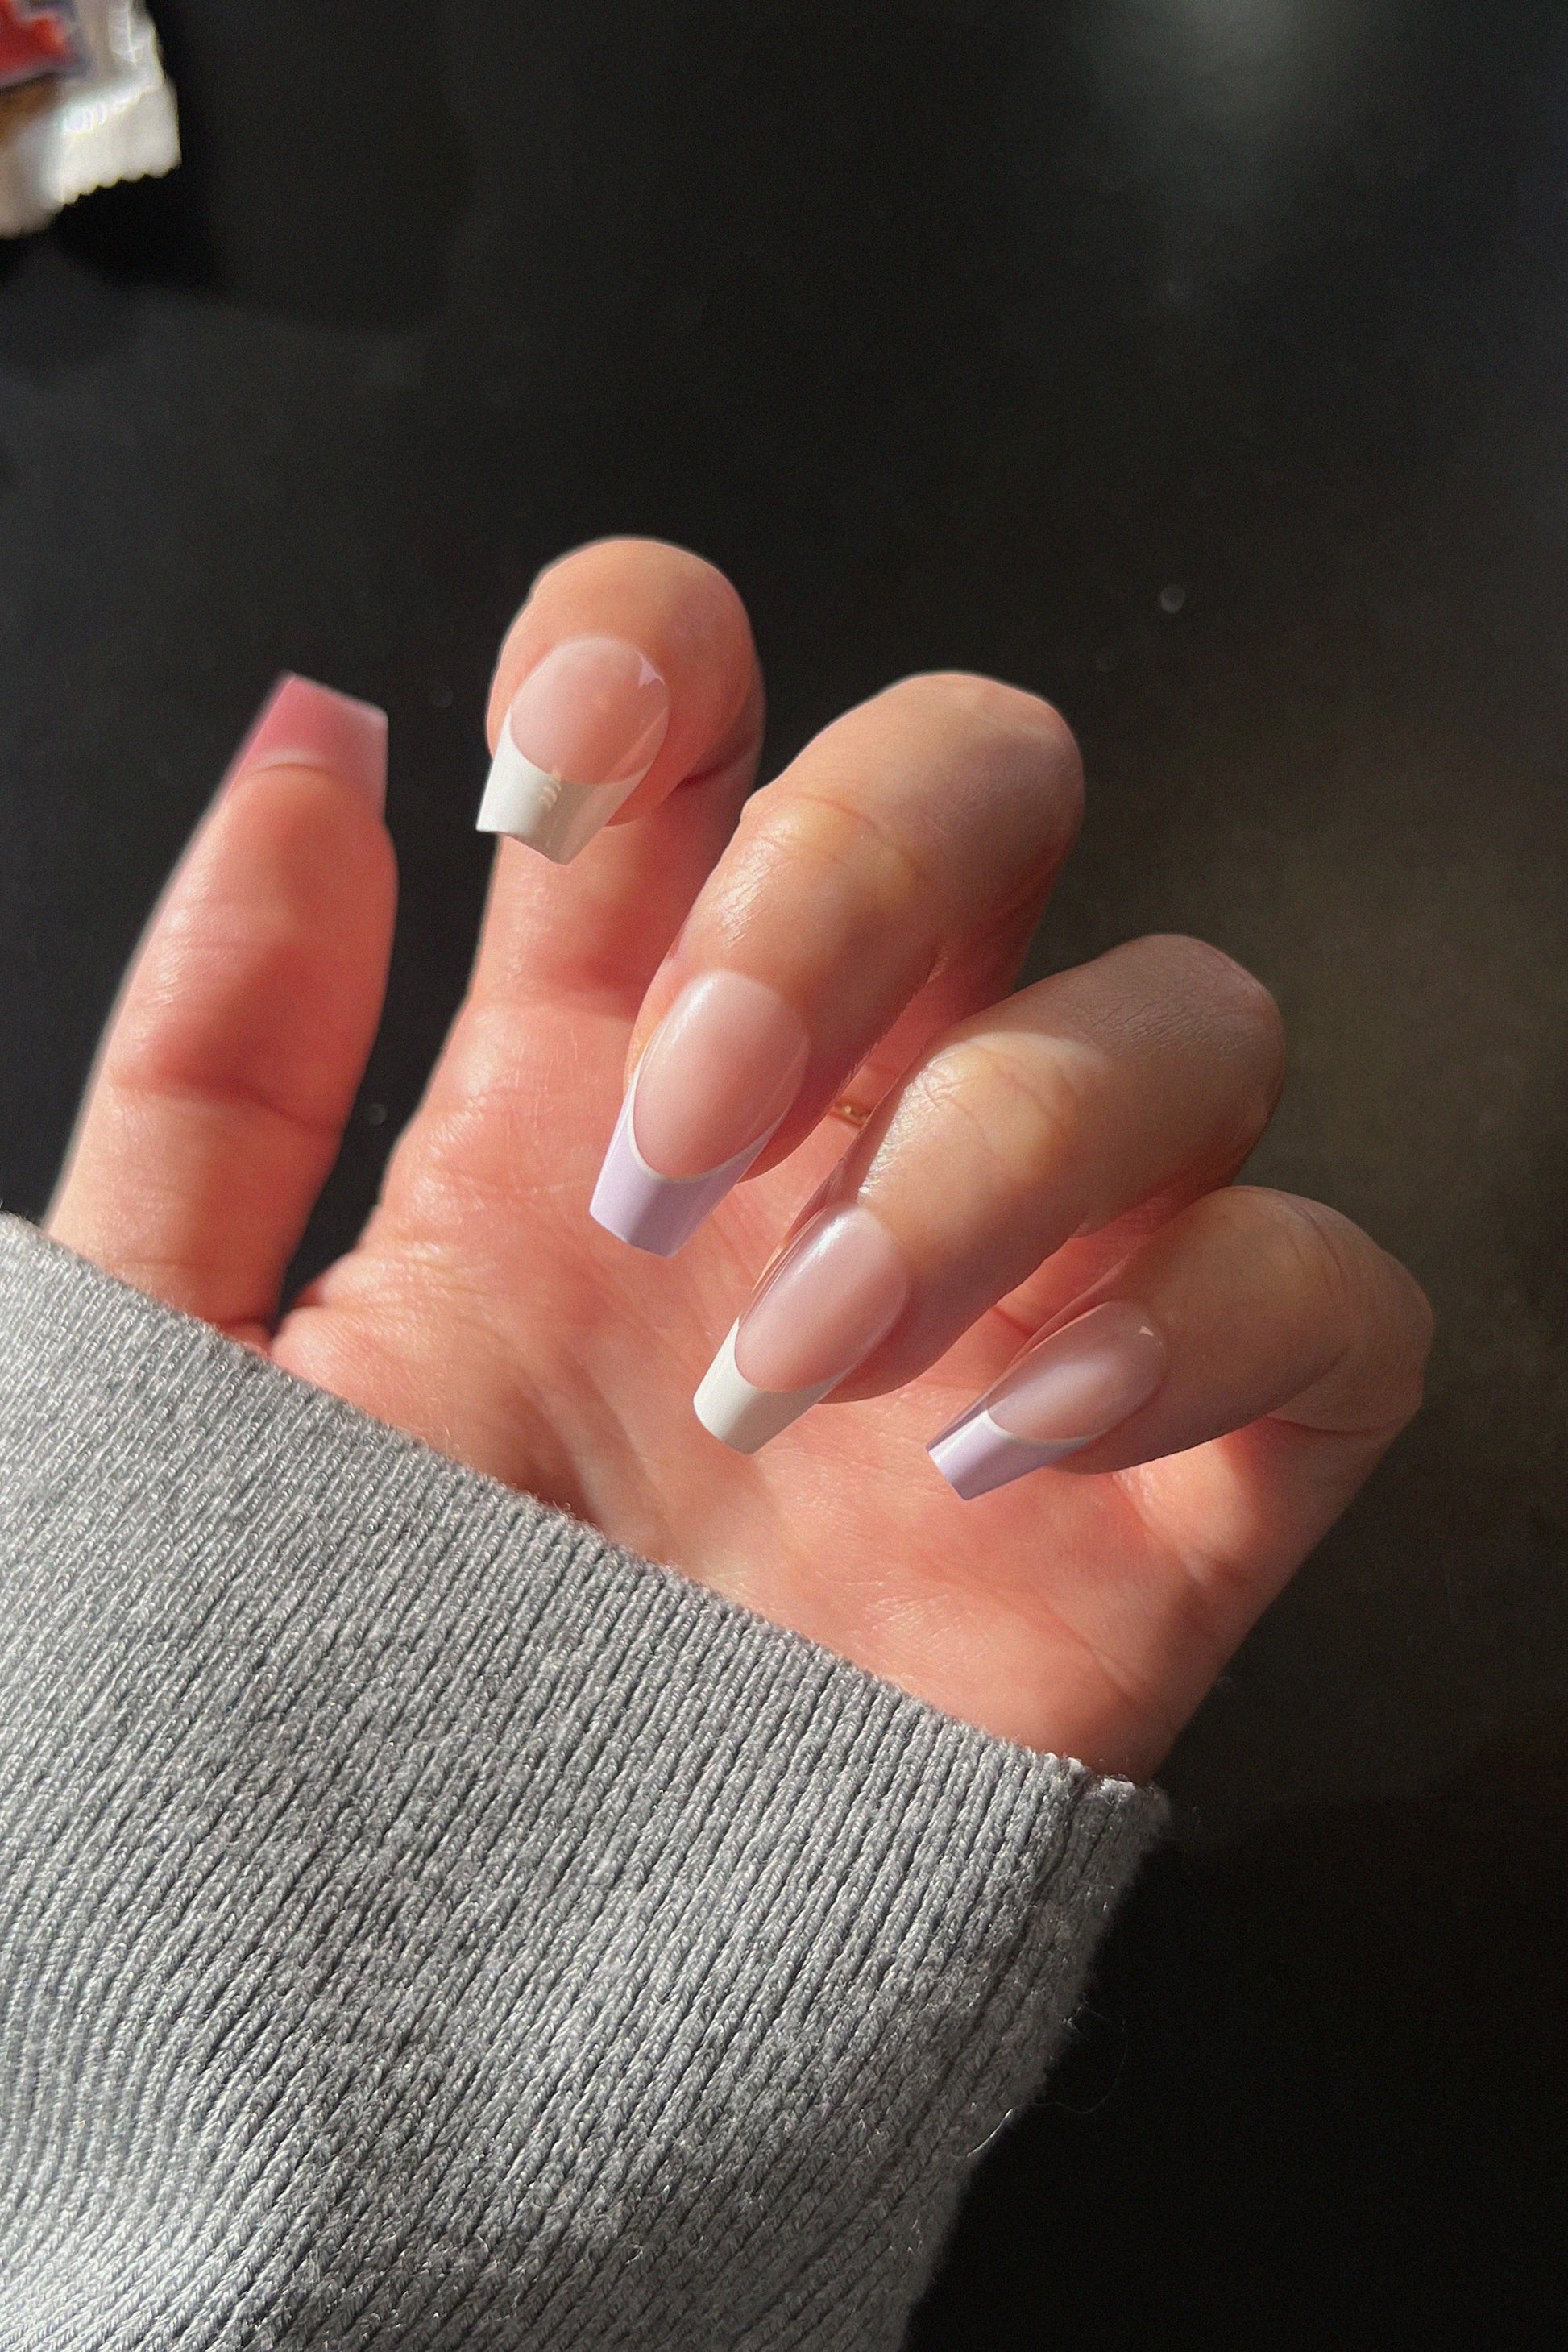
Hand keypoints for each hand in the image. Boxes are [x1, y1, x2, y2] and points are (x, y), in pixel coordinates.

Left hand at [47, 539, 1432, 1777]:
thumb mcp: (179, 1363)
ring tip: (803, 1347)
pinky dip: (1214, 1314)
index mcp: (591, 1085)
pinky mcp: (1156, 1518)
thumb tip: (319, 739)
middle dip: (860, 871)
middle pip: (993, 788)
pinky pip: (1334, 1308)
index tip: (568, 771)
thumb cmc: (287, 1708)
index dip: (669, 656)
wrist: (416, 2061)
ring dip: (1008, 1132)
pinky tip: (997, 1439)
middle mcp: (822, 1154)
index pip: (705, 735)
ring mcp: (1011, 1318)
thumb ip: (222, 1051)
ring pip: (1193, 1021)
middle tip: (685, 1112)